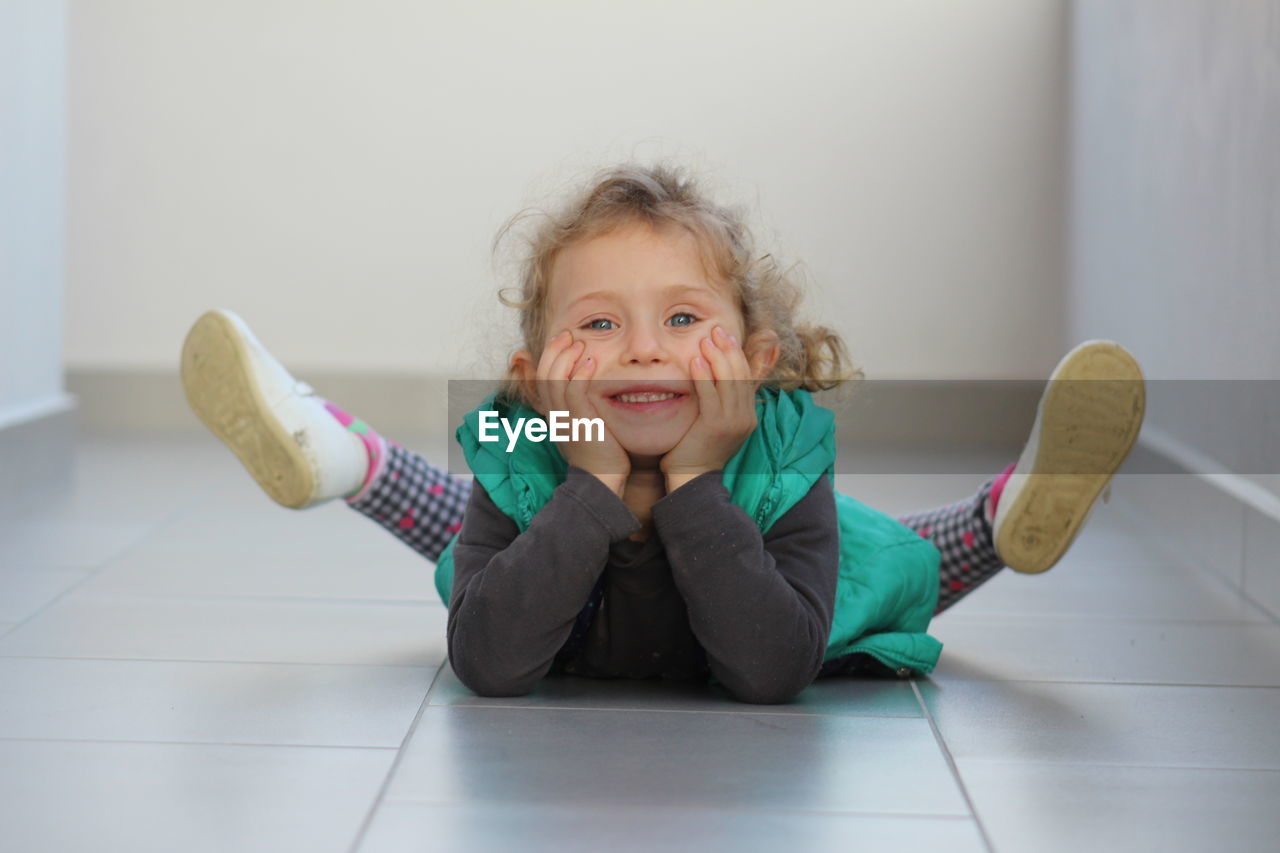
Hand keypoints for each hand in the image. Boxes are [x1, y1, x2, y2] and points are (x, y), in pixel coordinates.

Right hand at [534, 330, 629, 495]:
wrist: (601, 482)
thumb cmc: (600, 455)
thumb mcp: (586, 427)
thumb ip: (584, 407)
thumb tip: (592, 387)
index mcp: (554, 414)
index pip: (542, 378)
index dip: (550, 355)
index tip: (563, 340)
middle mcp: (554, 415)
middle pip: (543, 373)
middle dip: (554, 350)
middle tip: (568, 334)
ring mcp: (565, 419)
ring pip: (554, 379)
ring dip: (566, 357)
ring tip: (579, 341)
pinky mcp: (580, 423)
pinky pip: (574, 392)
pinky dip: (580, 373)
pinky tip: (591, 361)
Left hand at [660, 326, 758, 491]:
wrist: (691, 479)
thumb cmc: (696, 449)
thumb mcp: (713, 421)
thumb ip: (716, 399)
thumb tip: (710, 374)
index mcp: (747, 415)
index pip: (747, 376)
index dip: (736, 353)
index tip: (725, 335)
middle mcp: (745, 417)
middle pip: (740, 374)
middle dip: (728, 349)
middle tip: (716, 330)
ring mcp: (733, 422)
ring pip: (729, 381)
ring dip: (717, 357)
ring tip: (706, 339)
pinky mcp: (716, 426)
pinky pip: (710, 395)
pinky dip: (703, 376)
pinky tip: (694, 361)